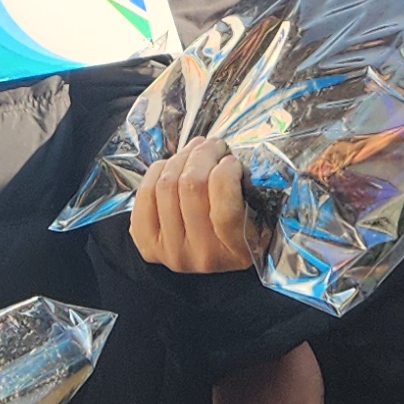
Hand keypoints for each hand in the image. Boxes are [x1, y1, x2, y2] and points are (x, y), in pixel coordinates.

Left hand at [130, 138, 268, 274]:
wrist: (209, 259)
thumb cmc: (240, 231)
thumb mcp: (257, 217)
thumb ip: (247, 192)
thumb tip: (226, 156)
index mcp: (237, 252)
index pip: (225, 210)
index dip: (227, 174)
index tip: (232, 160)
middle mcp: (200, 256)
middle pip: (192, 186)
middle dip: (203, 154)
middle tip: (214, 144)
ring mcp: (169, 250)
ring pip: (166, 184)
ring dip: (182, 157)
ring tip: (196, 150)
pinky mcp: (146, 242)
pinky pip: (146, 192)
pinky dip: (159, 170)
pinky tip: (174, 166)